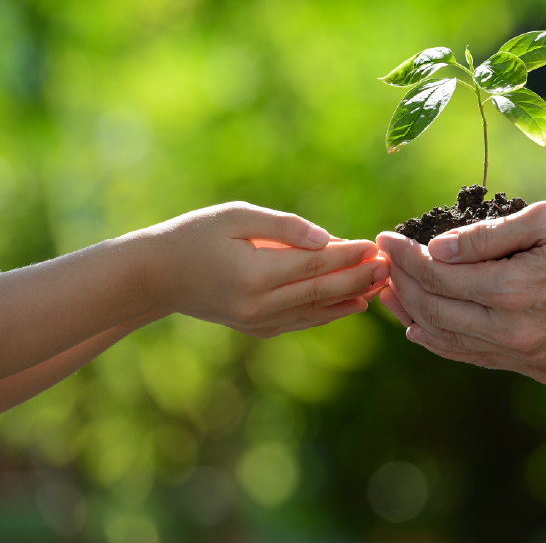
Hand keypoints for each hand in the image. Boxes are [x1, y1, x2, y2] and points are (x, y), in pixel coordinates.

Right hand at [132, 202, 388, 337]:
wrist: (155, 276)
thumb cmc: (194, 235)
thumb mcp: (236, 216)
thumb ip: (283, 227)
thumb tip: (326, 238)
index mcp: (254, 274)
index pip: (315, 264)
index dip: (348, 254)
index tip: (374, 244)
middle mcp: (259, 304)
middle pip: (322, 290)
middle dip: (359, 278)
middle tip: (390, 266)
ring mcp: (258, 322)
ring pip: (316, 311)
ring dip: (352, 297)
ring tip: (382, 284)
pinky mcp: (256, 329)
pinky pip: (302, 322)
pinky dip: (330, 313)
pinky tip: (353, 305)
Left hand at [376, 201, 545, 383]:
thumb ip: (488, 237)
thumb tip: (436, 249)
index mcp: (516, 291)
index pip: (438, 276)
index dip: (405, 256)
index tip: (386, 237)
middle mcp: (517, 333)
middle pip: (437, 311)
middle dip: (402, 284)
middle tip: (383, 262)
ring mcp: (530, 357)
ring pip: (452, 343)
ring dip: (415, 317)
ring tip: (390, 295)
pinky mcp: (542, 368)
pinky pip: (480, 358)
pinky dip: (446, 344)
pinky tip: (425, 330)